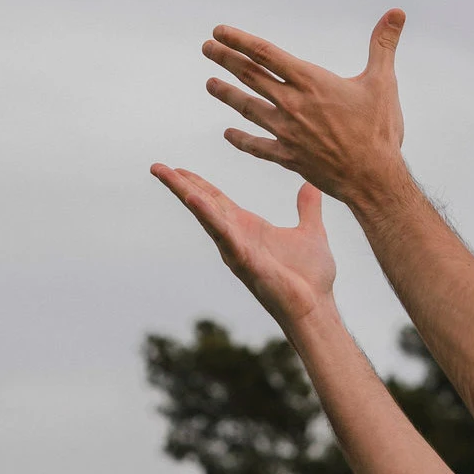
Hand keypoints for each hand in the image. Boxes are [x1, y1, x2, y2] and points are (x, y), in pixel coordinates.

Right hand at [150, 163, 334, 331]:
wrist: (317, 306)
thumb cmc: (311, 278)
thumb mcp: (310, 232)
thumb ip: (308, 209)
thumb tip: (311, 185)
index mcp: (247, 227)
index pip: (215, 200)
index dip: (196, 183)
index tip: (178, 168)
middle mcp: (235, 236)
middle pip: (201, 204)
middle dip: (178, 185)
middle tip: (156, 166)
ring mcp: (236, 248)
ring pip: (204, 214)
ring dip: (184, 192)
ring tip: (166, 174)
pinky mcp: (244, 260)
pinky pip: (223, 234)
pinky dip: (208, 215)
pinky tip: (193, 199)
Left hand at [200, 10, 408, 207]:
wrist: (374, 180)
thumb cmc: (380, 130)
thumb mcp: (384, 81)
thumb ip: (383, 44)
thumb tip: (397, 12)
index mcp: (312, 82)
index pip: (266, 54)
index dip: (240, 40)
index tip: (219, 31)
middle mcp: (293, 104)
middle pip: (250, 76)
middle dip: (225, 60)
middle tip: (206, 48)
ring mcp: (287, 132)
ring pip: (248, 108)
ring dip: (227, 95)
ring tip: (209, 84)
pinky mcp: (287, 157)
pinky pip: (257, 146)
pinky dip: (241, 139)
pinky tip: (228, 133)